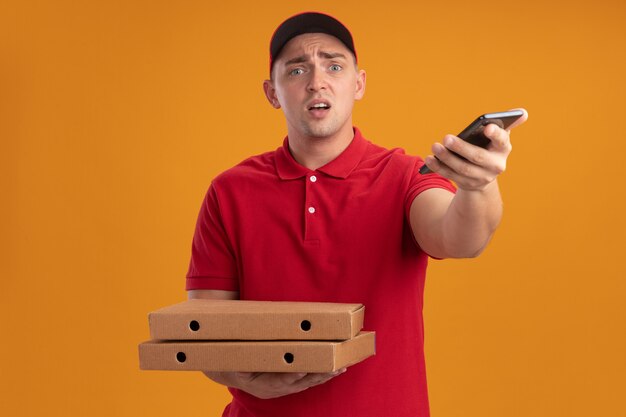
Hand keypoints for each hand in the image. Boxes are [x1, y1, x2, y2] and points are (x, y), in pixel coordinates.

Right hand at [203, 369, 346, 398]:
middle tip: (332, 368)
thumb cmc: (233, 362)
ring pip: (306, 383)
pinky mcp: (288, 385)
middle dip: (316, 376)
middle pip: (298, 384)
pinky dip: (321, 375)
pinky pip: (307, 381)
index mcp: (260, 385)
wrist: (229, 372)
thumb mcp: (235, 359)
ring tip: (339, 367)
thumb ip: (245, 355)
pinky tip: (335, 369)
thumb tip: (253, 338)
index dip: (290, 377)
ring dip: (323, 376)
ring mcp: (282, 389)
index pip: (277, 382)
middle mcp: (273, 390)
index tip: (302, 371)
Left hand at [424, 108, 527, 190]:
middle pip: (477, 157)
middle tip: (446, 137)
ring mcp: (481, 177)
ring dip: (446, 158)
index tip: (487, 127)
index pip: (502, 141)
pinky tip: (429, 159)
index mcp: (503, 149)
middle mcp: (495, 165)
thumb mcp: (498, 138)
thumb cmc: (490, 148)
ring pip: (462, 168)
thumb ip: (508, 124)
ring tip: (435, 146)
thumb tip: (522, 112)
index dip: (495, 135)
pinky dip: (439, 167)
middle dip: (461, 147)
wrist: (484, 177)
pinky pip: (450, 176)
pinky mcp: (467, 184)